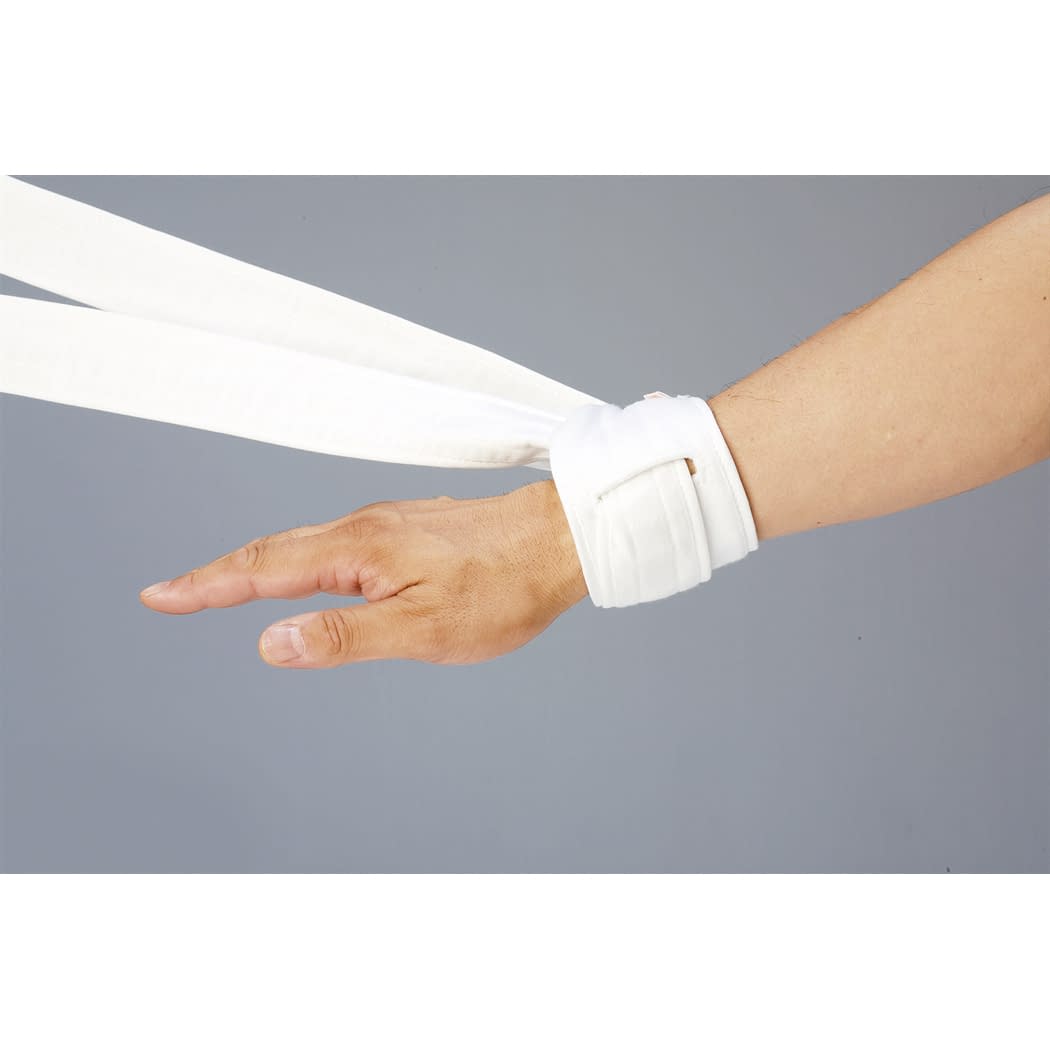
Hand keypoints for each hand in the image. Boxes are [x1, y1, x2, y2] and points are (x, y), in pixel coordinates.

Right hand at [139, 480, 587, 667]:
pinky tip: (306, 571)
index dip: (208, 585)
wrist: (561, 538)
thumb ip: (346, 637)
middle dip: (218, 573)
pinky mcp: (409, 528)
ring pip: (305, 543)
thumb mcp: (424, 629)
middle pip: (274, 549)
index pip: (264, 568)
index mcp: (359, 551)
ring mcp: (387, 524)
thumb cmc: (503, 588)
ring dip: (257, 563)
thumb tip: (272, 642)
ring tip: (221, 585)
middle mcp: (365, 528)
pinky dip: (300, 557)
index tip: (159, 594)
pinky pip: (336, 542)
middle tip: (171, 592)